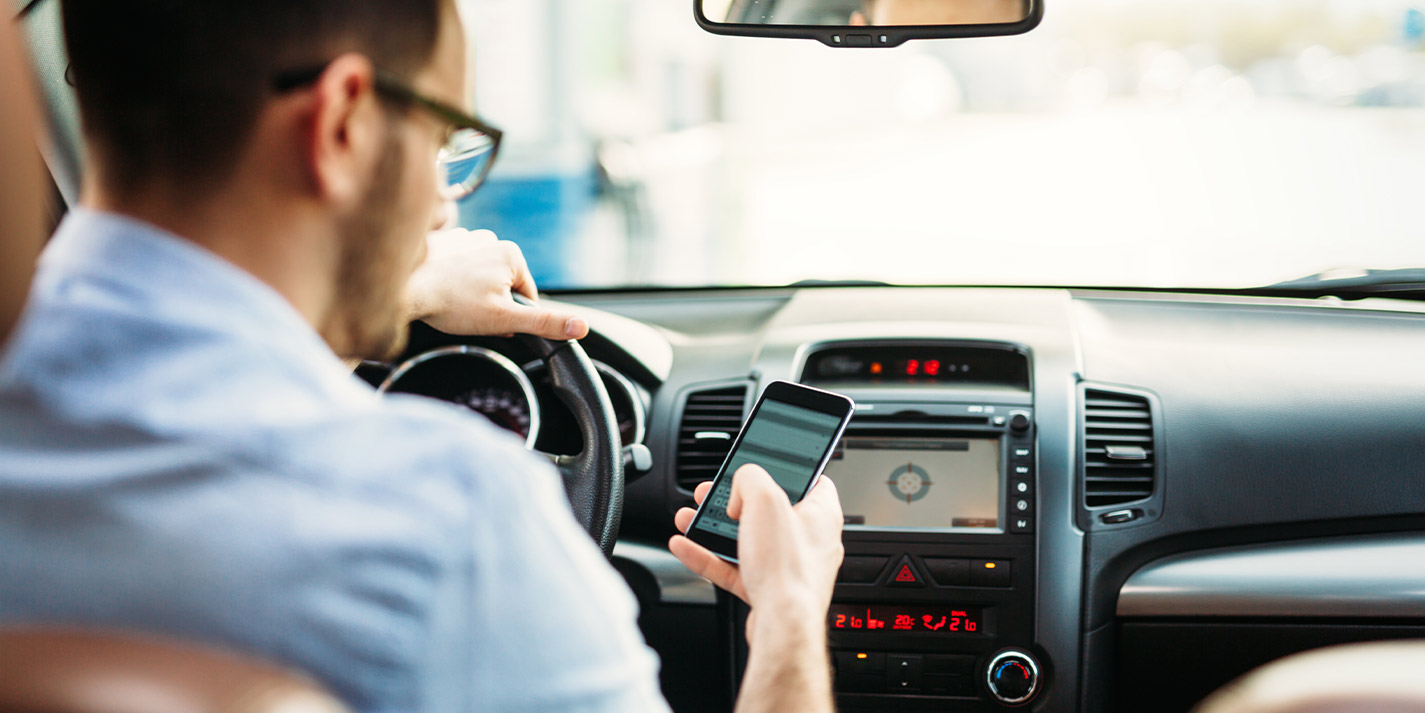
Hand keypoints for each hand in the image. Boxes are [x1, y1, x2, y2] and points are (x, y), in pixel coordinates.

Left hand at [405, 228, 589, 339]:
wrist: (403, 289)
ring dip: (471, 294)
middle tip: (469, 314)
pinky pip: (458, 269)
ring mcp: (465, 238)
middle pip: (503, 286)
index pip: (526, 296)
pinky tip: (441, 291)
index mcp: (512, 254)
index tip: (490, 320)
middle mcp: (491, 239)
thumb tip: (581, 327)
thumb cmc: (451, 303)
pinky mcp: (443, 243)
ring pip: (481, 279)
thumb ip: (544, 323)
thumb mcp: (505, 319)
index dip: (511, 316)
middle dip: (491, 305)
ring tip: (453, 303)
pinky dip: (452, 282)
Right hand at [669, 465, 844, 639]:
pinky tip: (686, 547)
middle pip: (768, 509)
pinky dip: (710, 557)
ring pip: (747, 539)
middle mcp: (809, 540)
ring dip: (714, 528)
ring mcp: (788, 566)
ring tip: (689, 517)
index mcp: (821, 513)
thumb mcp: (765, 500)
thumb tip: (740, 484)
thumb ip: (750, 477)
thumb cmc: (788, 570)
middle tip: (712, 494)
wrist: (782, 627)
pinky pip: (735, 567)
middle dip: (733, 500)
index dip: (784, 467)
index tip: (761, 463)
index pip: (810, 478)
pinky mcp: (768, 589)